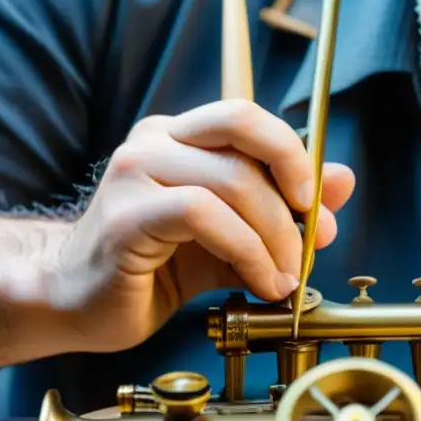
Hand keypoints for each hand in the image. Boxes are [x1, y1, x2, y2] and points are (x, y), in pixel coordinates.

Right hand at [50, 99, 354, 351]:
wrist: (77, 303)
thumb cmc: (152, 269)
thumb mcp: (233, 236)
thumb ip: (281, 210)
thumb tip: (343, 182)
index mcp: (179, 137)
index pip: (247, 117)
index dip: (293, 154)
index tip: (318, 205)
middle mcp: (154, 142)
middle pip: (243, 131)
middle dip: (294, 190)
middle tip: (312, 242)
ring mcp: (134, 173)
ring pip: (232, 181)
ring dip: (275, 237)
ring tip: (284, 278)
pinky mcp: (125, 215)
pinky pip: (203, 216)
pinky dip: (246, 251)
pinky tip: (260, 282)